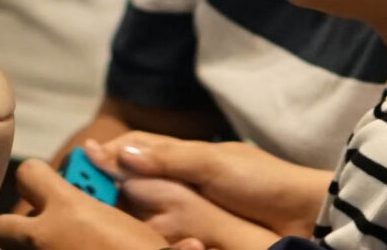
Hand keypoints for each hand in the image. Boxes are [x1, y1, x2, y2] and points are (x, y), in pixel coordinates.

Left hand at [0, 160, 166, 249]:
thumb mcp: (154, 246)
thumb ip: (160, 237)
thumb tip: (195, 246)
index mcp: (69, 210)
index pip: (29, 174)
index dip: (41, 177)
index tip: (56, 185)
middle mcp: (42, 239)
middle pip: (2, 224)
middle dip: (20, 227)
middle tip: (51, 231)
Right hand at [86, 135, 330, 236]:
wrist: (306, 217)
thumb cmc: (264, 183)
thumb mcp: (214, 164)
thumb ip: (169, 157)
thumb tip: (120, 151)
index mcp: (187, 155)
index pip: (137, 147)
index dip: (108, 154)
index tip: (80, 164)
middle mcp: (183, 180)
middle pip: (133, 181)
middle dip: (108, 187)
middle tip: (82, 198)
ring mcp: (190, 209)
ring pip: (144, 209)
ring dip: (124, 212)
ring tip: (99, 219)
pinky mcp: (196, 234)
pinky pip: (162, 233)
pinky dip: (148, 235)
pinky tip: (134, 238)